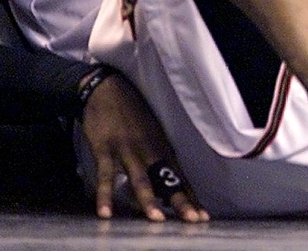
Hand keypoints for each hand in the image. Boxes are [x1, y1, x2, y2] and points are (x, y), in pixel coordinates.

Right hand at [80, 74, 208, 222]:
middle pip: (167, 180)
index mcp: (162, 146)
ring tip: (157, 219)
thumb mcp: (151, 131)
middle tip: (194, 220)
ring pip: (141, 180)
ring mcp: (127, 150)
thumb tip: (164, 184)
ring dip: (149, 200)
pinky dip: (105, 195)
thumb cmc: (131, 111)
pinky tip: (105, 212)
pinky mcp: (106, 149)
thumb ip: (158, 156)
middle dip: (181, 201)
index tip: (202, 216)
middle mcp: (149, 150)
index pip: (180, 176)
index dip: (191, 197)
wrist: (106, 88)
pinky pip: (106, 176)